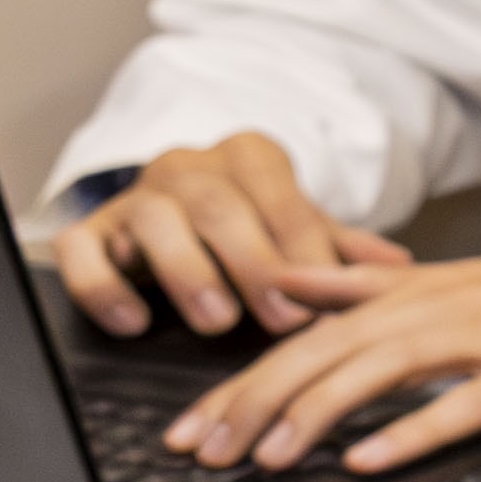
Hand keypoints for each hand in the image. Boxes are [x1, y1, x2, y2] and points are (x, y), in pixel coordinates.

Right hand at [45, 133, 414, 338]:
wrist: (177, 217)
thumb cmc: (250, 229)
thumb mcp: (296, 232)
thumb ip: (340, 248)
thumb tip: (399, 267)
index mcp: (248, 158)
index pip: (281, 200)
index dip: (303, 253)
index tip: (322, 304)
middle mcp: (187, 166)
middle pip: (218, 207)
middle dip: (253, 265)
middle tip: (281, 320)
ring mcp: (134, 195)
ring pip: (153, 220)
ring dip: (188, 272)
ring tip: (217, 320)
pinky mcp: (89, 229)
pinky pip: (81, 250)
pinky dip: (102, 286)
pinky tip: (133, 323)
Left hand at [167, 216, 480, 478]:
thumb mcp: (469, 279)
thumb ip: (376, 287)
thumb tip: (290, 284)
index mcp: (431, 286)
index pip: (315, 329)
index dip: (246, 375)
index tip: (193, 422)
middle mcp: (455, 302)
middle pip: (334, 347)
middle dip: (258, 398)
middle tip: (204, 449)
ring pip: (387, 367)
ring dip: (319, 413)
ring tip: (269, 458)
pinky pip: (469, 400)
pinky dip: (414, 430)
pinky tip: (370, 459)